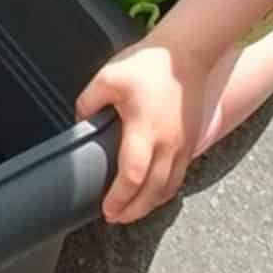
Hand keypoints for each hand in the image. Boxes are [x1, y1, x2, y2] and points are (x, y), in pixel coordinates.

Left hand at [77, 36, 218, 224]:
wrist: (188, 55)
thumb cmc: (150, 65)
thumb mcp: (109, 77)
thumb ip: (89, 102)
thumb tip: (80, 122)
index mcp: (144, 131)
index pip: (132, 176)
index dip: (119, 198)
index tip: (106, 209)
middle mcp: (167, 145)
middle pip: (152, 192)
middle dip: (132, 211)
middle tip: (114, 218)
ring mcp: (183, 146)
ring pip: (168, 188)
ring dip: (149, 205)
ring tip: (131, 212)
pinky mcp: (192, 142)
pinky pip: (179, 177)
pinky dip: (165, 192)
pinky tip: (153, 194)